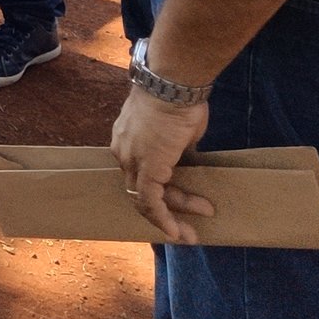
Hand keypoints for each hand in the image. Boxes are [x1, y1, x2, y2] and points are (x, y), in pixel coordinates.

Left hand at [110, 86, 217, 245]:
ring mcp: (132, 161)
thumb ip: (177, 147)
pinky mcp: (146, 169)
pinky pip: (151, 202)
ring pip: (147, 199)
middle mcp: (123, 152)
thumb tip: (184, 155)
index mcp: (127, 140)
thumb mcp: (178, 129)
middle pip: (141, 190)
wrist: (174, 86)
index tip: (175, 204)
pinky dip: (163, 219)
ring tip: (195, 229)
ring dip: (173, 217)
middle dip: (166, 211)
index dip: (157, 192)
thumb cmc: (179, 100)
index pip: (138, 174)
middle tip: (184, 228)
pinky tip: (177, 232)